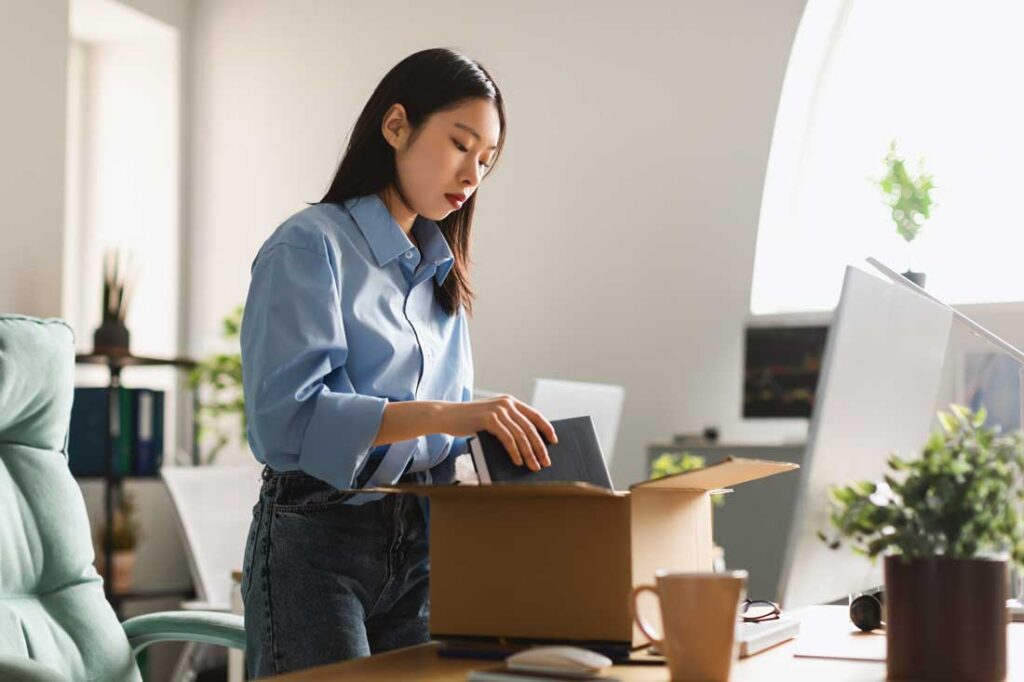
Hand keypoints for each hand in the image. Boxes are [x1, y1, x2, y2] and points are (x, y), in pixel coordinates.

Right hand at [441, 395, 557, 470]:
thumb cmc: (470, 421)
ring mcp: (498, 410)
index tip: (554, 441)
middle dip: (540, 447)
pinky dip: (514, 452)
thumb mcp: (493, 418)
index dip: (546, 428)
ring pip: (521, 435)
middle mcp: (507, 403)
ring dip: (529, 453)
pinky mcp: (489, 419)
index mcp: (510, 402)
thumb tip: (528, 443)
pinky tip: (517, 462)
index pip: (534, 415)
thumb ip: (508, 423)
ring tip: (534, 466)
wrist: (447, 415)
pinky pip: (508, 438)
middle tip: (546, 462)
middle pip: (530, 428)